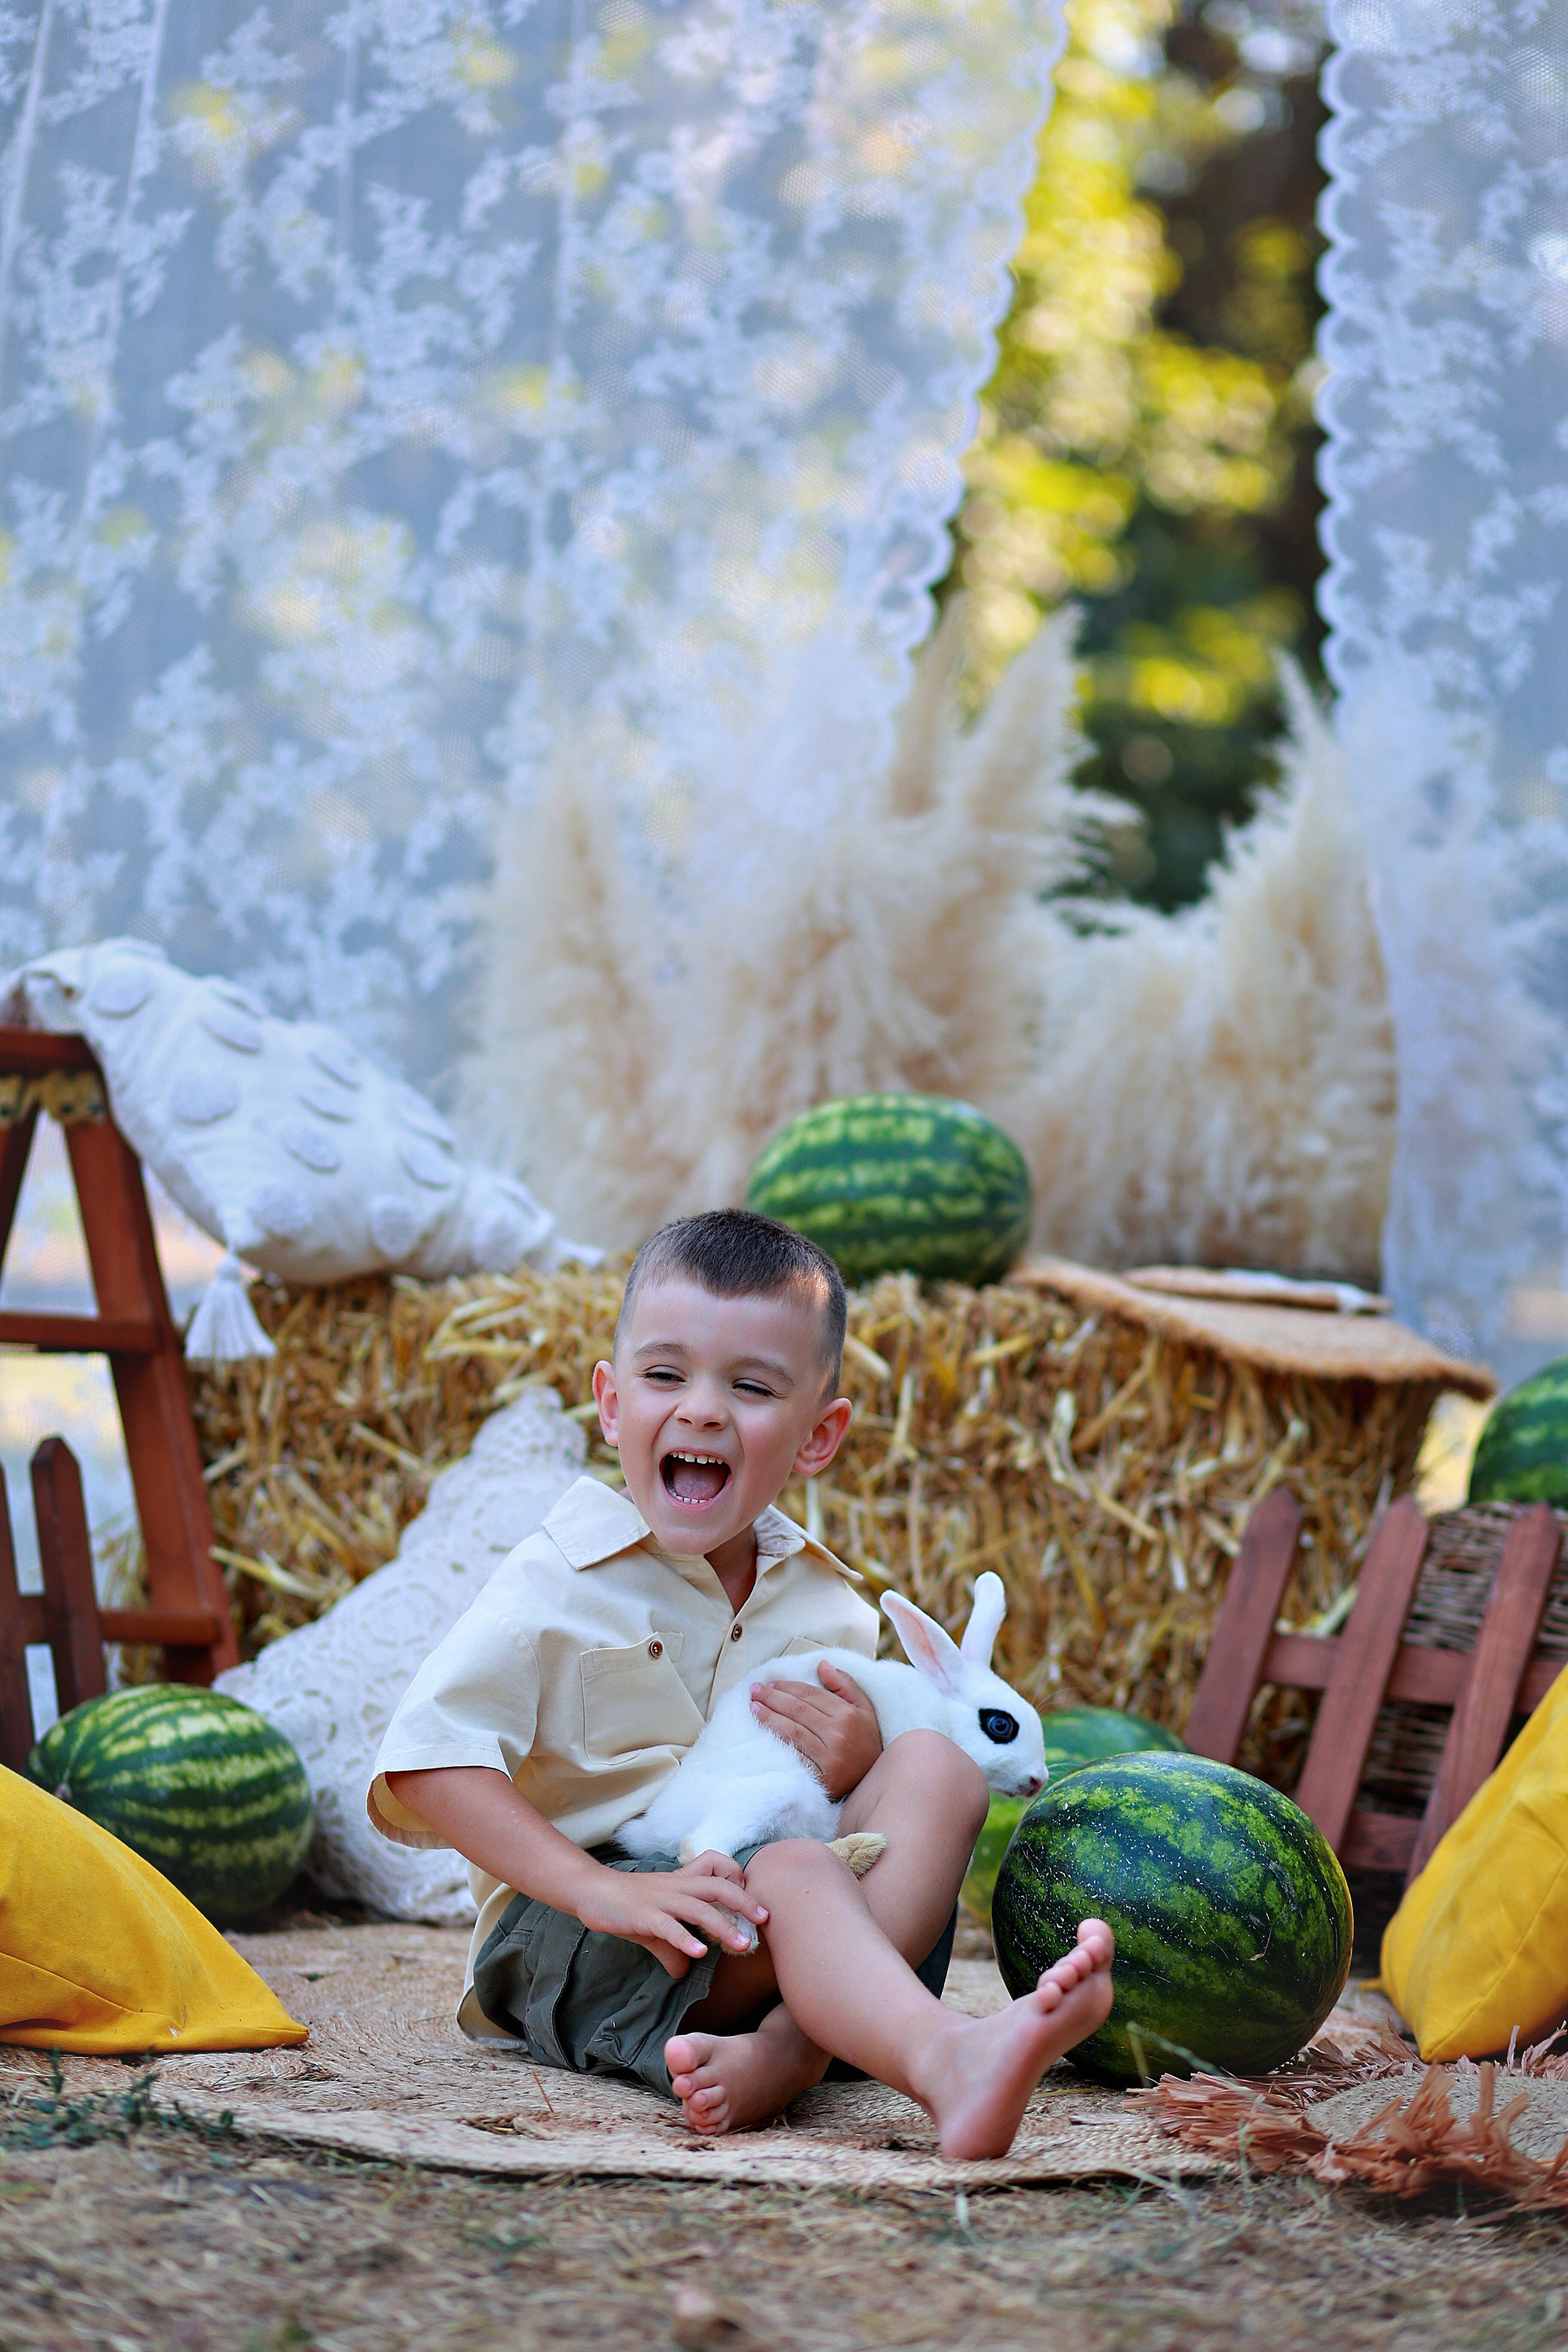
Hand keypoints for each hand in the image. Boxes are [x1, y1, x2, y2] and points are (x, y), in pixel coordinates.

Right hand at [577, 1849, 769, 1978]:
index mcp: (682, 1883)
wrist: (592, 1891)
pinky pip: (668, 1926)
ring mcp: (661, 1900)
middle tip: (764, 1920)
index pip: (717, 1867)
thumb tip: (682, 1972)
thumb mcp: (654, 1927)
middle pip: (718, 1886)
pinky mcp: (643, 1915)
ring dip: (724, 1926)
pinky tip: (699, 1953)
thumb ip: (671, 1948)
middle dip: (744, 1901)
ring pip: (700, 1907)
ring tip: (742, 1945)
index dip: (737, 1878)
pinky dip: (684, 1940)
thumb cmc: (627, 1906)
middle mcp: (677, 1887)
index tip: (750, 1901)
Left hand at [750, 1662, 881, 1799]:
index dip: (787, 1686)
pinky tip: (764, 1733)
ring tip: (753, 1707)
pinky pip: (794, 1755)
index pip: (810, 1694)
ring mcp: (829, 1757)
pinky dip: (778, 1742)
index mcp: (848, 1714)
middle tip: (754, 1691)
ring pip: (792, 1731)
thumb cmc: (865, 1740)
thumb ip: (845, 1684)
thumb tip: (822, 1664)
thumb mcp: (864, 1708)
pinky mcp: (821, 1776)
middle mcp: (838, 1734)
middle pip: (798, 1710)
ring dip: (769, 1717)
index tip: (770, 1683)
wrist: (874, 1780)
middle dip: (772, 1697)